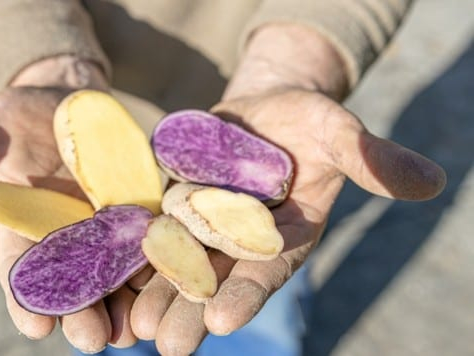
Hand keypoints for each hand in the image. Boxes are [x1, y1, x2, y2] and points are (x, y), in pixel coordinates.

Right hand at [0, 57, 138, 351]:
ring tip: (133, 329)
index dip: (25, 296)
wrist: (71, 104)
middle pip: (74, 284)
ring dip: (124, 303)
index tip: (34, 324)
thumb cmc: (19, 117)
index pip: (20, 270)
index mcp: (24, 227)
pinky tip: (173, 285)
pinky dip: (162, 265)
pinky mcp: (143, 210)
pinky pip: (154, 243)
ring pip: (116, 275)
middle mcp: (66, 238)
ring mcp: (107, 228)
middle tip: (92, 339)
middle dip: (82, 311)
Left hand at [128, 25, 446, 354]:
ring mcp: (201, 226)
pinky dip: (130, 254)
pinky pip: (149, 233)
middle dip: (190, 310)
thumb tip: (429, 182)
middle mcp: (239, 242)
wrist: (261, 110)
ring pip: (176, 266)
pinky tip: (107, 275)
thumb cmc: (306, 122)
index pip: (265, 272)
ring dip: (155, 294)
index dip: (246, 294)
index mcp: (284, 238)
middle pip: (214, 280)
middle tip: (167, 345)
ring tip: (134, 324)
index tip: (221, 318)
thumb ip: (368, 158)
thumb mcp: (336, 130)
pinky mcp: (171, 206)